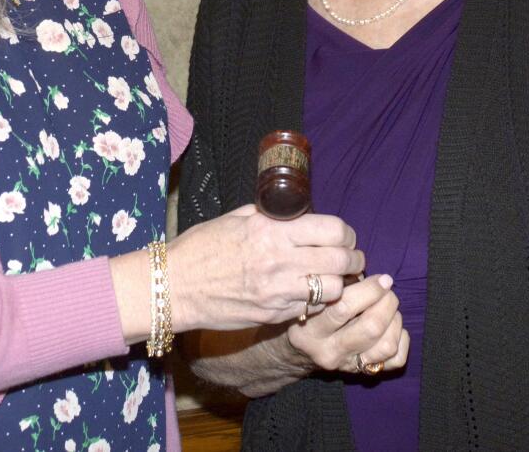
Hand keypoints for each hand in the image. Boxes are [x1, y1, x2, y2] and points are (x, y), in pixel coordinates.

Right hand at [170, 204, 362, 332]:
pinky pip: (311, 308)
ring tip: (334, 278)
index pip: (332, 230)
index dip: (346, 233)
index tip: (345, 236)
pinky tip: (311, 293)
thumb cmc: (201, 247)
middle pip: (341, 260)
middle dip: (352, 258)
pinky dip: (318, 301)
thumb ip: (270, 216)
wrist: (175, 286)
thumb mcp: (236, 218)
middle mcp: (279, 261)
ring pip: (334, 289)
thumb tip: (297, 213)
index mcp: (271, 231)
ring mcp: (278, 292)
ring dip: (339, 283)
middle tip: (351, 257)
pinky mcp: (274, 315)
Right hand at [283, 273, 408, 374]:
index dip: (370, 289)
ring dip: (395, 320)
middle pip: (371, 327)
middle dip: (387, 302)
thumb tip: (369, 273)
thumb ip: (337, 284)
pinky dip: (401, 340)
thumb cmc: (308, 313)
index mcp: (311, 328)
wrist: (297, 353)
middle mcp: (329, 350)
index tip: (382, 278)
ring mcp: (348, 365)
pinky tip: (391, 327)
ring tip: (388, 308)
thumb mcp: (311, 298)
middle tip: (386, 290)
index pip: (345, 307)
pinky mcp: (363, 372)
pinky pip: (396, 361)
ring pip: (387, 345)